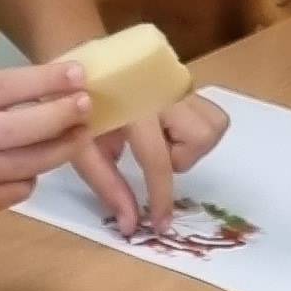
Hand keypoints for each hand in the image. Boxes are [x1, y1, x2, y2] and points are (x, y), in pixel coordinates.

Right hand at [0, 57, 95, 218]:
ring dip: (60, 149)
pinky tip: (37, 163)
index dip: (46, 81)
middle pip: (22, 130)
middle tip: (88, 106)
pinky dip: (33, 175)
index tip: (78, 74)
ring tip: (79, 134)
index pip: (5, 89)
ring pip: (27, 164)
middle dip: (61, 117)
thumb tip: (56, 90)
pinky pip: (17, 190)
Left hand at [75, 86, 232, 237]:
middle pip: (202, 137)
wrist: (79, 64)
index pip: (158, 160)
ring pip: (213, 124)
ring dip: (189, 143)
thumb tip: (130, 225)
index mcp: (134, 108)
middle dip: (181, 157)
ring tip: (159, 140)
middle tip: (152, 153)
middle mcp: (165, 91)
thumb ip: (108, 186)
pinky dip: (192, 127)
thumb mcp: (82, 147)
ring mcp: (179, 82)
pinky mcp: (185, 80)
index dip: (161, 198)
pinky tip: (166, 128)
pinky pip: (208, 111)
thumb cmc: (77, 107)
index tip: (161, 224)